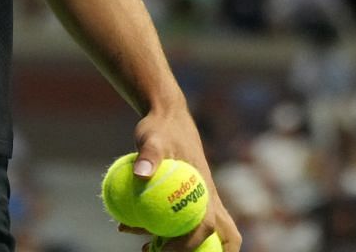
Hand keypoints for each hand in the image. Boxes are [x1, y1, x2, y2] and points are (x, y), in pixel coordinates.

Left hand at [115, 103, 240, 251]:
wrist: (167, 116)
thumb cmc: (161, 128)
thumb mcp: (151, 138)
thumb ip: (148, 155)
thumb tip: (140, 174)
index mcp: (205, 189)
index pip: (208, 226)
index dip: (190, 244)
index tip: (163, 250)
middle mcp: (208, 198)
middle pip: (222, 236)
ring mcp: (201, 199)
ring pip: (202, 232)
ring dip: (180, 246)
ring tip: (145, 248)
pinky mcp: (189, 198)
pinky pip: (183, 222)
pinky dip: (164, 232)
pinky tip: (133, 228)